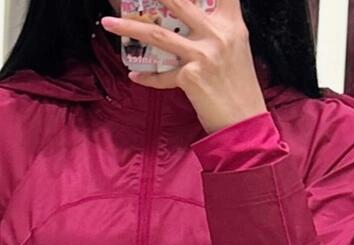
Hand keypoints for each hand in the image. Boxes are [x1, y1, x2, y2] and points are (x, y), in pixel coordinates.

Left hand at [101, 0, 267, 134]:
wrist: (245, 123)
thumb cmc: (239, 87)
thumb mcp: (236, 48)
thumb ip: (217, 29)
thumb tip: (192, 18)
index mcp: (231, 23)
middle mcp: (218, 33)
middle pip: (179, 1)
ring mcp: (203, 54)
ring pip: (158, 34)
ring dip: (129, 27)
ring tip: (108, 23)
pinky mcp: (191, 77)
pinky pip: (161, 75)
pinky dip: (147, 77)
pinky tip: (135, 75)